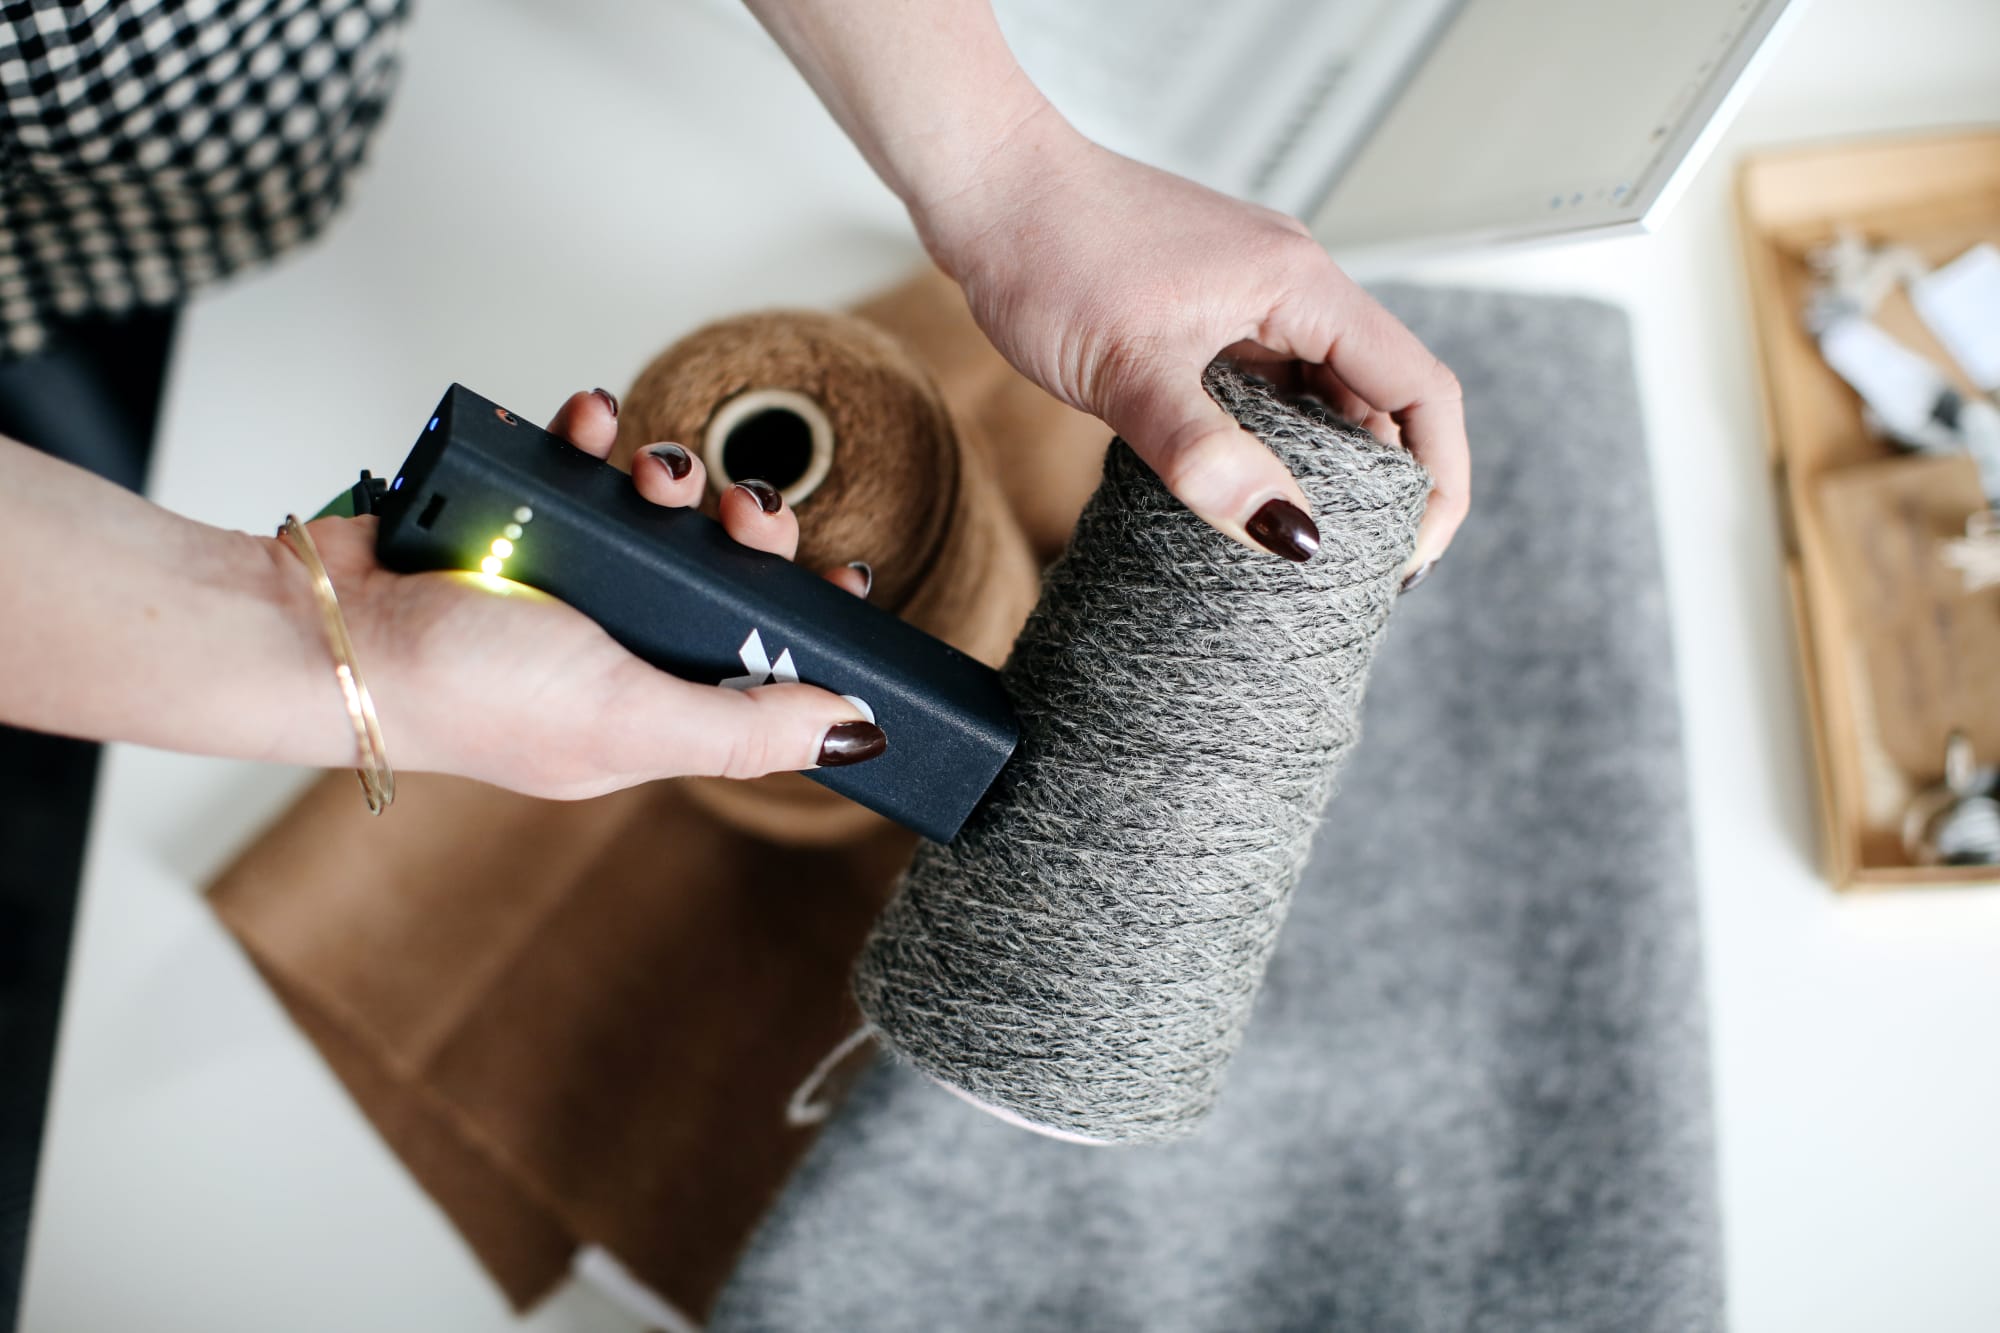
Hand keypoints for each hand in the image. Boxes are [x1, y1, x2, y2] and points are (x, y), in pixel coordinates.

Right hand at [293, 390, 881, 799]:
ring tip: (653, 469)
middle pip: (723, 574)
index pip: (761, 668)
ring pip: (662, 511)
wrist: (329, 625)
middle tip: (741, 507)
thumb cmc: (467, 693)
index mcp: (651, 709)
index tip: (845, 576)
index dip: (809, 621)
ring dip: (675, 474)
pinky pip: (581, 464)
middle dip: (748, 527)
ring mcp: (568, 579)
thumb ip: (747, 726)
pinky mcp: (519, 516)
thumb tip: (858, 736)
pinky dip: (591, 434)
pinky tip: (588, 418)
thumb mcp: (630, 719)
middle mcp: (617, 647)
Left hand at [917, 111, 1467, 575]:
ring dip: (1327, 465)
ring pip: (1323, 394)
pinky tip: (1245, 485)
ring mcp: (1252, 297)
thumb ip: (1207, 456)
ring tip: (1305, 539)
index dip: (1436, 478)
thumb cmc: (1049, 251)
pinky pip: (1271, 384)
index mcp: (1302, 288)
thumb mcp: (1128, 370)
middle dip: (1385, 484)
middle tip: (1358, 567)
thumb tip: (1290, 535)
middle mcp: (1292, 287)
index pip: (1420, 388)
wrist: (987, 186)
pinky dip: (1275, 439)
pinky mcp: (1210, 310)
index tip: (1413, 554)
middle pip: (1382, 396)